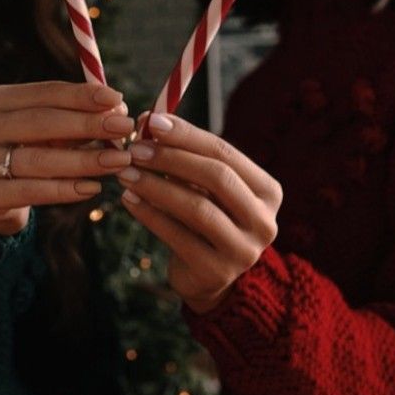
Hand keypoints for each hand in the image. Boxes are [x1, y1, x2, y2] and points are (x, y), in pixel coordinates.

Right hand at [0, 81, 133, 234]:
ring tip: (119, 161)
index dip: (82, 95)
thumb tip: (116, 107)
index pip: (43, 93)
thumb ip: (71, 117)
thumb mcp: (41, 130)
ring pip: (37, 159)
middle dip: (87, 124)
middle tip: (124, 127)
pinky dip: (65, 190)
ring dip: (84, 160)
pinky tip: (93, 188)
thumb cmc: (24, 154)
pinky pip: (30, 191)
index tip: (117, 99)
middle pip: (40, 122)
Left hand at [117, 113, 281, 313]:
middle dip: (171, 159)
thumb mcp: (204, 185)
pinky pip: (177, 236)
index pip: (225, 153)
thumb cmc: (205, 217)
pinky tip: (128, 199)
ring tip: (126, 173)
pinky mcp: (216, 272)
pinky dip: (149, 214)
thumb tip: (151, 119)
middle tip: (135, 149)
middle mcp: (264, 221)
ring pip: (197, 208)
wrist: (207, 275)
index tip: (153, 122)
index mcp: (268, 191)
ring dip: (156, 186)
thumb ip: (185, 154)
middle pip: (217, 177)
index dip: (188, 135)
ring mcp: (244, 251)